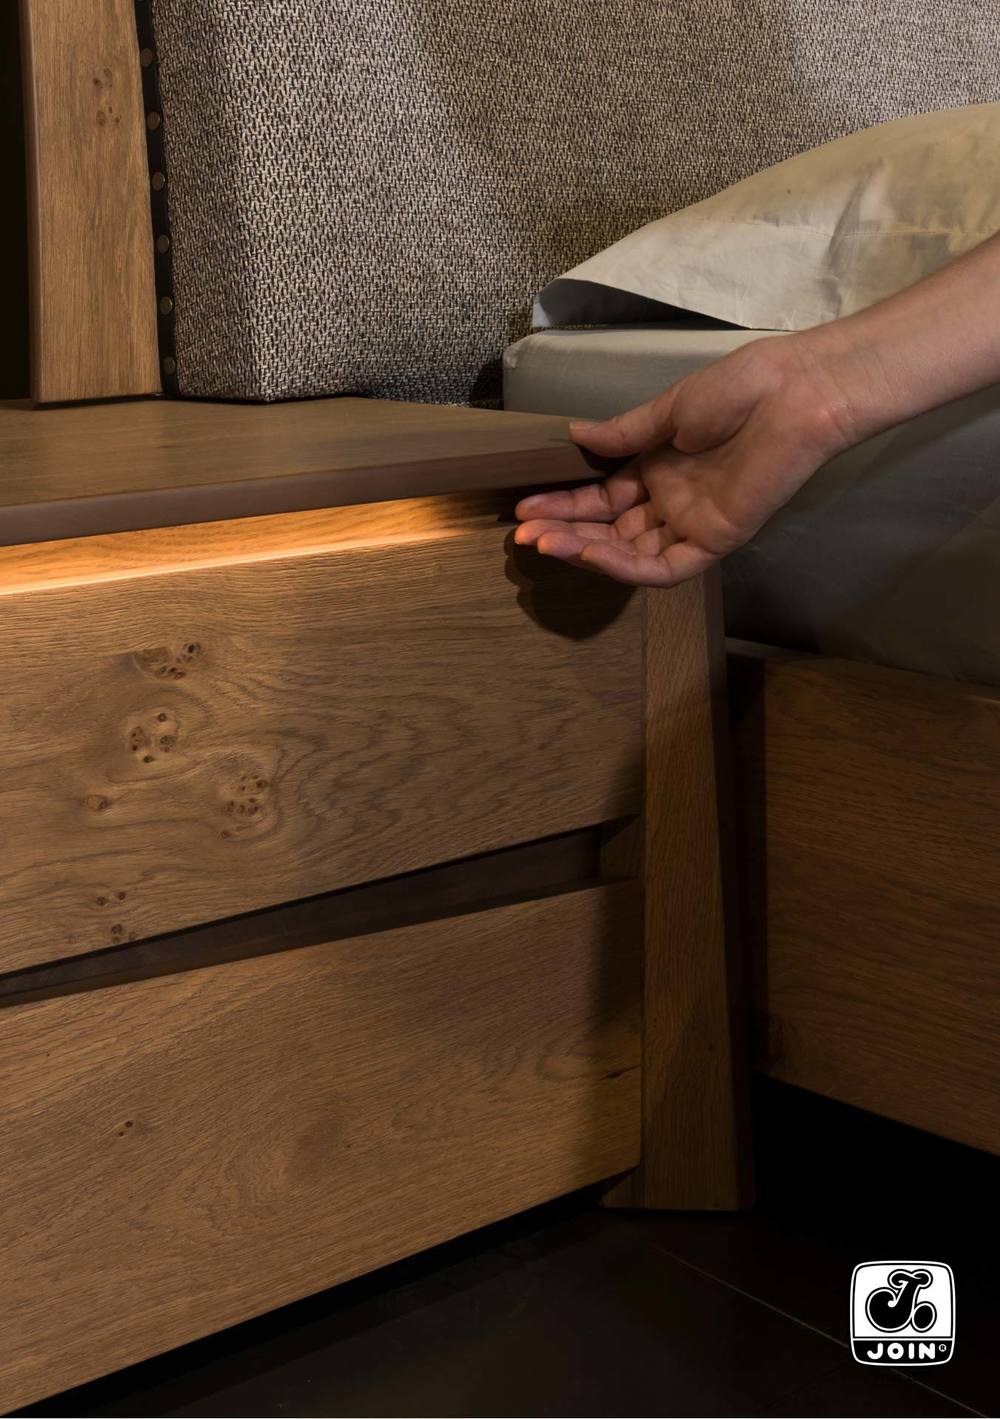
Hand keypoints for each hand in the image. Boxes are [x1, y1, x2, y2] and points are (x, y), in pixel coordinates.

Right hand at [514, 333, 858, 586]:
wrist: (793, 392)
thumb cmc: (738, 390)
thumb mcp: (668, 410)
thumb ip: (623, 434)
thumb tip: (573, 437)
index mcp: (659, 466)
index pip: (602, 498)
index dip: (564, 505)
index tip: (525, 508)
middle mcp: (671, 501)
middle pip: (609, 529)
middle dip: (565, 532)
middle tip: (522, 534)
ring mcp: (691, 523)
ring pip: (630, 552)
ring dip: (585, 551)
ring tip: (544, 543)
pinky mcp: (714, 540)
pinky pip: (664, 566)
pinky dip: (626, 566)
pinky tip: (591, 554)